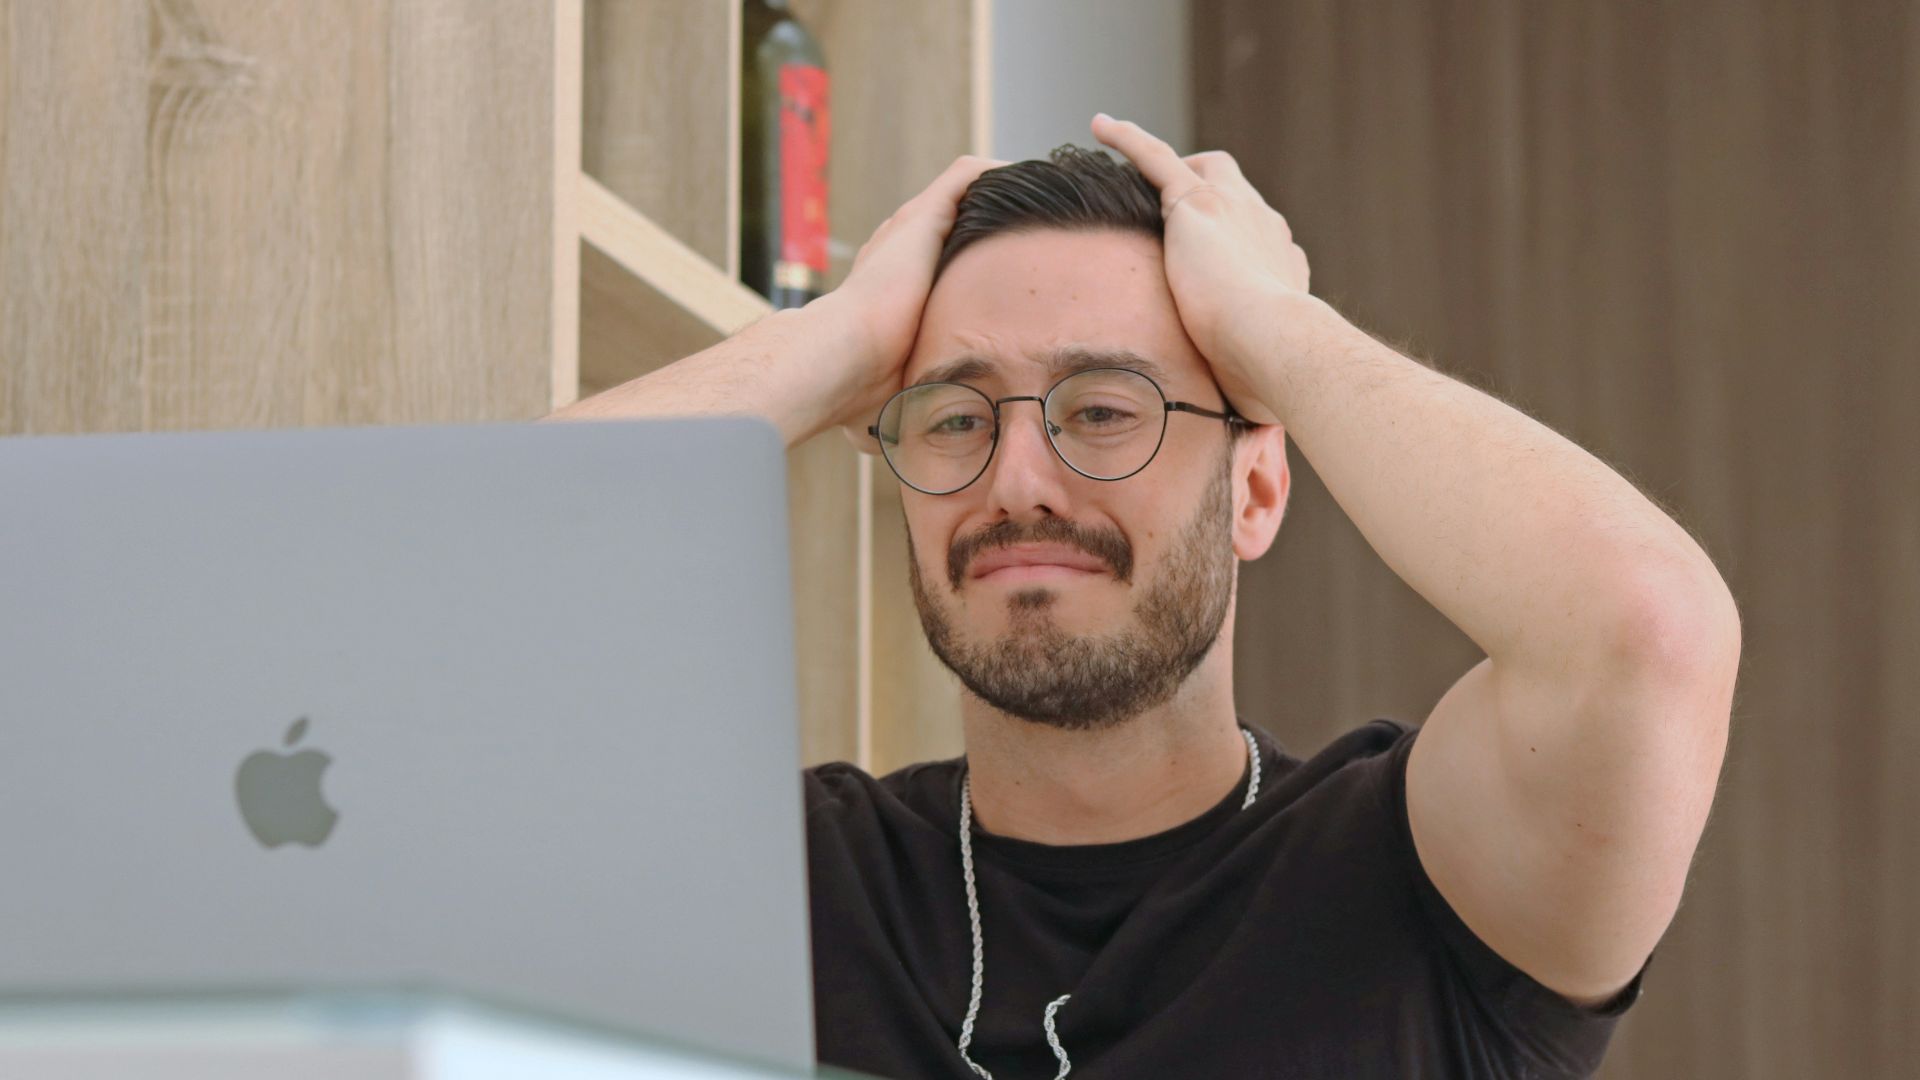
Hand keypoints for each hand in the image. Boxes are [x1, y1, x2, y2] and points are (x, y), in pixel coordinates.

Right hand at [802, 154, 1008, 453]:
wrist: (837, 363)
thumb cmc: (858, 396)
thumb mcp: (888, 406)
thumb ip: (901, 415)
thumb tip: (901, 449)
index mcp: (888, 291)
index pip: (931, 266)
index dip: (969, 268)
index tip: (1003, 279)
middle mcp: (895, 252)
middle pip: (950, 224)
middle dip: (992, 228)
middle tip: (1038, 235)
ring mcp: (906, 231)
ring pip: (962, 194)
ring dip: (1001, 195)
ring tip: (1044, 198)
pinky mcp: (920, 218)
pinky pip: (967, 176)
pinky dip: (997, 173)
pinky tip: (1031, 177)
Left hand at [1090, 113, 1309, 425]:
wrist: (1277, 346)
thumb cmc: (1275, 379)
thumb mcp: (1263, 384)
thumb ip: (1252, 393)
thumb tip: (1252, 435)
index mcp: (1282, 269)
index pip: (1260, 244)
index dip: (1237, 247)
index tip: (1217, 262)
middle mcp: (1265, 229)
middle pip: (1237, 197)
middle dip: (1211, 197)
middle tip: (1179, 210)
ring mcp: (1234, 210)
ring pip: (1200, 169)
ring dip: (1172, 163)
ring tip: (1135, 163)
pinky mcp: (1196, 203)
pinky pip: (1156, 157)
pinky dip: (1129, 140)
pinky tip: (1100, 129)